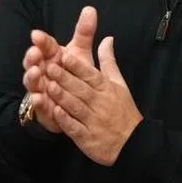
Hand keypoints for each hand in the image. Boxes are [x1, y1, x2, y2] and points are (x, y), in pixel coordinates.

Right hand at [21, 6, 101, 133]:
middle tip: (34, 53)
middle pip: (33, 61)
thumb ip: (85, 33)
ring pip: (32, 81)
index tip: (37, 34)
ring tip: (34, 73)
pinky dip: (37, 101)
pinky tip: (38, 98)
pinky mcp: (41, 106)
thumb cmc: (74, 73)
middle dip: (32, 57)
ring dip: (31, 77)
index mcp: (51, 56)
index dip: (40, 40)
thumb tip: (90, 9)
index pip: (44, 45)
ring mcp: (39, 88)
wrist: (75, 102)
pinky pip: (38, 104)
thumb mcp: (81, 52)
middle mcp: (41, 70)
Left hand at [46, 18, 142, 165]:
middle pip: (81, 88)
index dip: (77, 66)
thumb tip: (107, 39)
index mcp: (106, 89)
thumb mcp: (119, 84)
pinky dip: (65, 120)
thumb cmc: (123, 111)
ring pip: (76, 106)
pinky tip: (55, 112)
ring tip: (48, 86)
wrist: (133, 143)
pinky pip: (75, 127)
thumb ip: (109, 61)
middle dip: (65, 78)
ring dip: (63, 96)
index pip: (90, 74)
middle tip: (49, 67)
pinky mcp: (87, 137)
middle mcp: (100, 103)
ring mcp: (93, 121)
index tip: (64, 56)